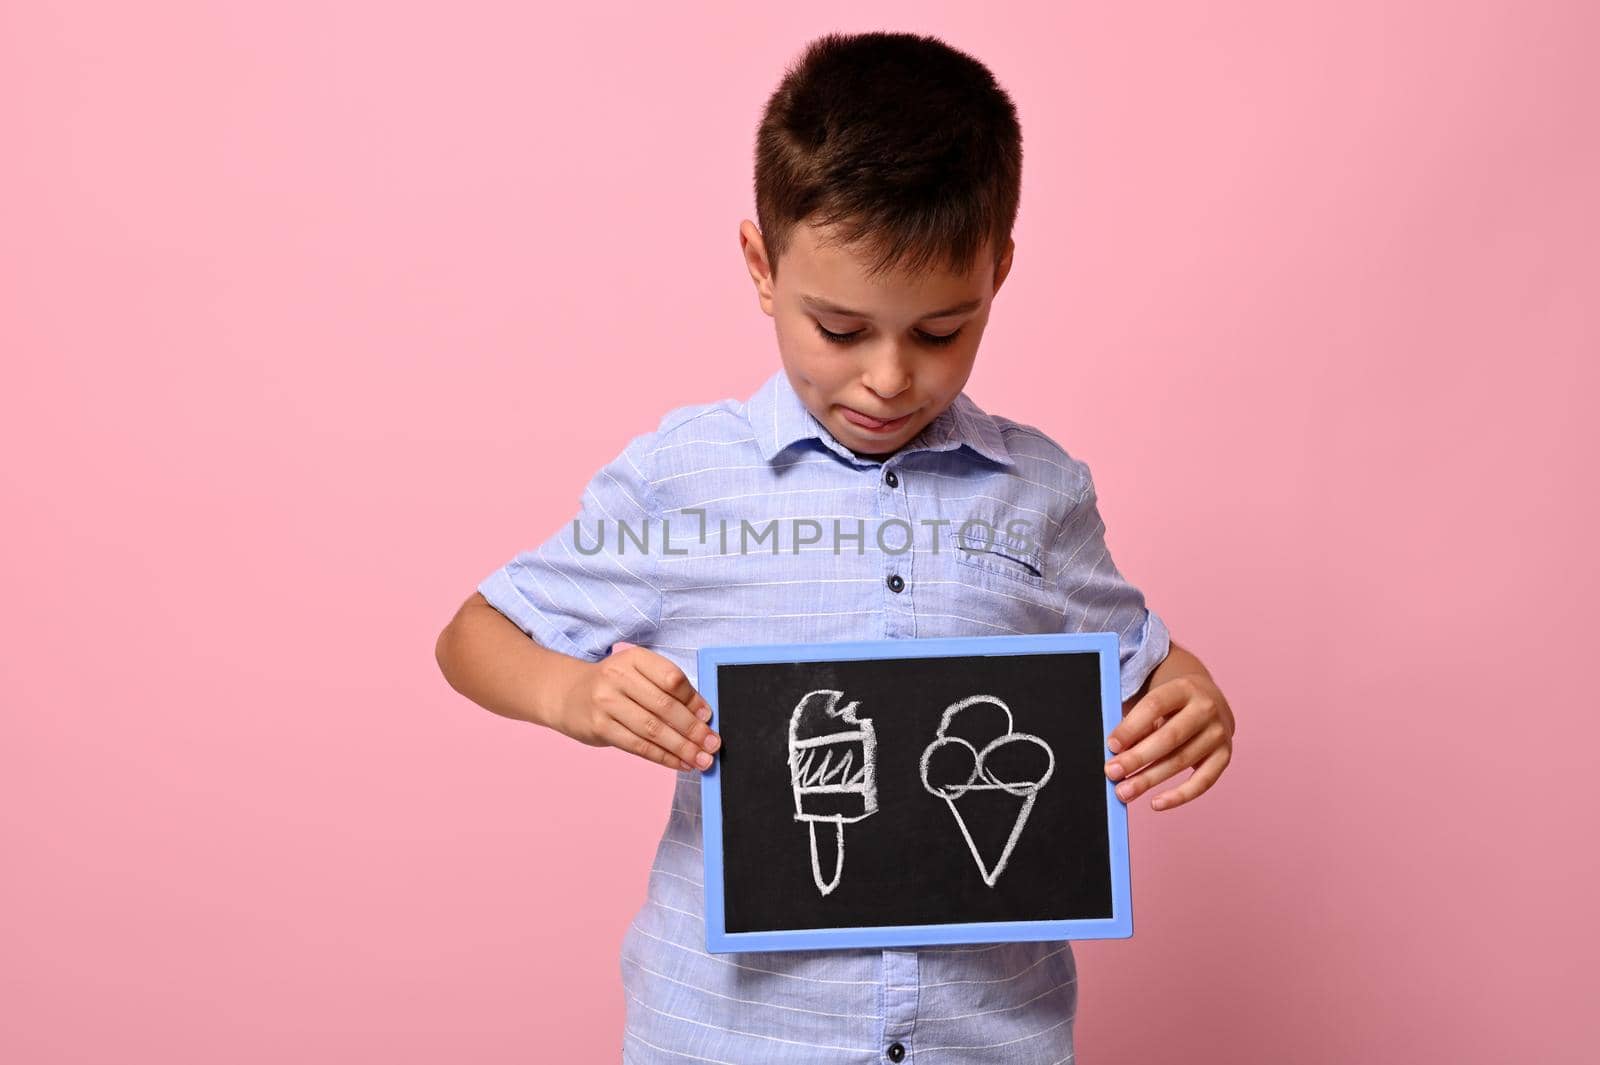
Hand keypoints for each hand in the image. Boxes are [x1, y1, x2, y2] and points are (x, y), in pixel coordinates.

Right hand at [557, 641, 720, 772]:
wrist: (567, 694)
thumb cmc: (614, 685)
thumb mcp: (638, 673)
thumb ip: (666, 688)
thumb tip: (702, 715)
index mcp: (634, 658)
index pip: (671, 679)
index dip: (693, 700)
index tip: (709, 718)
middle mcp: (618, 677)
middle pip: (664, 707)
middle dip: (693, 729)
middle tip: (713, 744)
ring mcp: (606, 703)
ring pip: (653, 729)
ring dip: (682, 748)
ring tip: (702, 759)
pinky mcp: (600, 727)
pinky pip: (638, 746)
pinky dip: (663, 757)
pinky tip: (680, 763)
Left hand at [1103, 672, 1233, 810]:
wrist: (1209, 700)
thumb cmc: (1172, 704)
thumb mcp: (1156, 702)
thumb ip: (1139, 723)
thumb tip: (1117, 753)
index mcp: (1183, 688)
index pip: (1154, 706)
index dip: (1131, 727)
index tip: (1111, 746)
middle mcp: (1205, 709)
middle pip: (1168, 737)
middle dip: (1137, 758)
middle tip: (1112, 772)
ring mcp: (1218, 733)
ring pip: (1181, 761)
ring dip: (1149, 779)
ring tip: (1125, 791)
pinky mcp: (1224, 756)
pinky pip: (1202, 782)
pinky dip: (1178, 796)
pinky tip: (1156, 803)